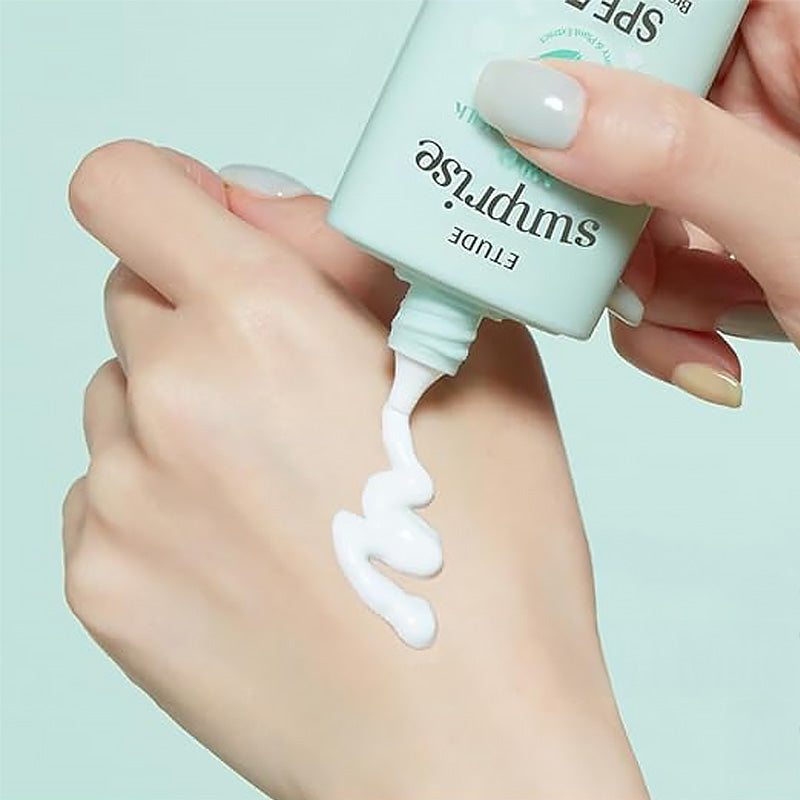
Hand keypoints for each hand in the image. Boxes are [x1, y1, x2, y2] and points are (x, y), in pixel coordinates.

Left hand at [63, 141, 648, 798]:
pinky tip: (250, 547)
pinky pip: (107, 490)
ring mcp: (121, 500)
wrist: (465, 738)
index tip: (204, 229)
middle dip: (203, 318)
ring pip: (122, 398)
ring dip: (184, 412)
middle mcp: (170, 402)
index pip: (125, 189)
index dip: (164, 194)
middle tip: (289, 388)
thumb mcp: (472, 356)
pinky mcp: (102, 581)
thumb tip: (249, 206)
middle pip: (137, 299)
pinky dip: (165, 495)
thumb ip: (349, 251)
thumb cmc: (493, 557)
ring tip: (281, 486)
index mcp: (261, 324)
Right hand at [475, 0, 799, 407]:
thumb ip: (673, 158)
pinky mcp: (730, 231)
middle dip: (599, 195)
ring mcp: (748, 168)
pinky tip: (701, 351)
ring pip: (629, 196)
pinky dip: (660, 318)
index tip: (526, 90)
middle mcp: (773, 97)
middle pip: (626, 106)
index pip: (667, 9)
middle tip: (585, 237)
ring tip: (679, 324)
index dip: (587, 37)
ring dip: (634, 281)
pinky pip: (653, 256)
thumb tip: (538, 103)